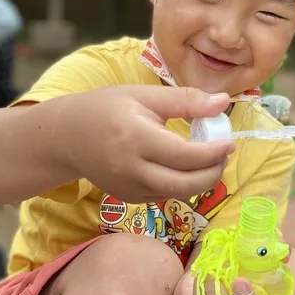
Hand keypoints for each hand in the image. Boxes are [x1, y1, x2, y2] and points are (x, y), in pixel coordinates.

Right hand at [68, 85, 234, 202]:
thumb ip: (185, 100)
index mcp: (136, 138)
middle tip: (223, 156)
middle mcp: (131, 169)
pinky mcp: (129, 198)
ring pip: (177, 194)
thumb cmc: (105, 109)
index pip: (186, 155)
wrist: (66, 137)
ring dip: (199, 181)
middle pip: (185, 184)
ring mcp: (129, 188)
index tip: (229, 142)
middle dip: (212, 173)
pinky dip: (179, 184)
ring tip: (207, 160)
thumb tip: (222, 102)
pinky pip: (164, 196)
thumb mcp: (143, 95)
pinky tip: (182, 167)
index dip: (214, 152)